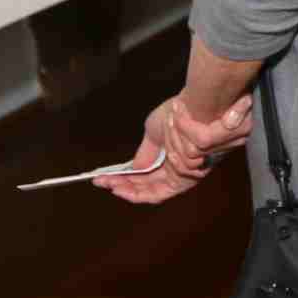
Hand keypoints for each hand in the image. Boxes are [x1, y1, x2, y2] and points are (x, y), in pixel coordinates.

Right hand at [99, 94, 250, 204]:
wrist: (195, 105)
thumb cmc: (179, 114)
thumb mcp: (155, 133)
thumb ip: (146, 153)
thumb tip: (133, 170)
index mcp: (172, 161)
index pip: (149, 179)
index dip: (127, 182)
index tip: (106, 179)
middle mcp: (179, 172)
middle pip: (149, 188)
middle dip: (124, 187)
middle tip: (103, 183)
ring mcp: (183, 177)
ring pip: (152, 191)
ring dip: (127, 187)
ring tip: (108, 183)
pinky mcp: (187, 178)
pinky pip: (159, 192)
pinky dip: (139, 191)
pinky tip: (122, 184)